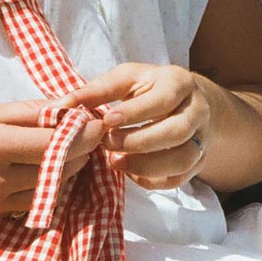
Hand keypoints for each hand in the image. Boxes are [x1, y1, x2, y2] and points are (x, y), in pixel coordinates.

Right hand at [0, 100, 105, 220]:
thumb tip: (65, 106)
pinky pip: (30, 205)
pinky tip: (43, 175)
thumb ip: (24, 112)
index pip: (57, 143)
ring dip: (66, 174)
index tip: (96, 124)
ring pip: (49, 192)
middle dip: (81, 154)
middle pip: (59, 170)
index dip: (85, 134)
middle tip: (89, 138)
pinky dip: (44, 190)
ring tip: (69, 155)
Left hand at [61, 63, 209, 189]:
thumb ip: (95, 91)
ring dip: (146, 165)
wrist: (184, 103)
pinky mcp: (197, 162)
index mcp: (179, 82)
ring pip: (182, 159)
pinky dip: (153, 180)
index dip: (135, 113)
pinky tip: (130, 173)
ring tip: (115, 162)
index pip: (163, 100)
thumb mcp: (124, 80)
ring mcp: (201, 138)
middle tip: (108, 144)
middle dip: (139, 142)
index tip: (107, 121)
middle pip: (176, 132)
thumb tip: (60, 107)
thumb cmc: (146, 89)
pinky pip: (179, 179)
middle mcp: (197, 110)